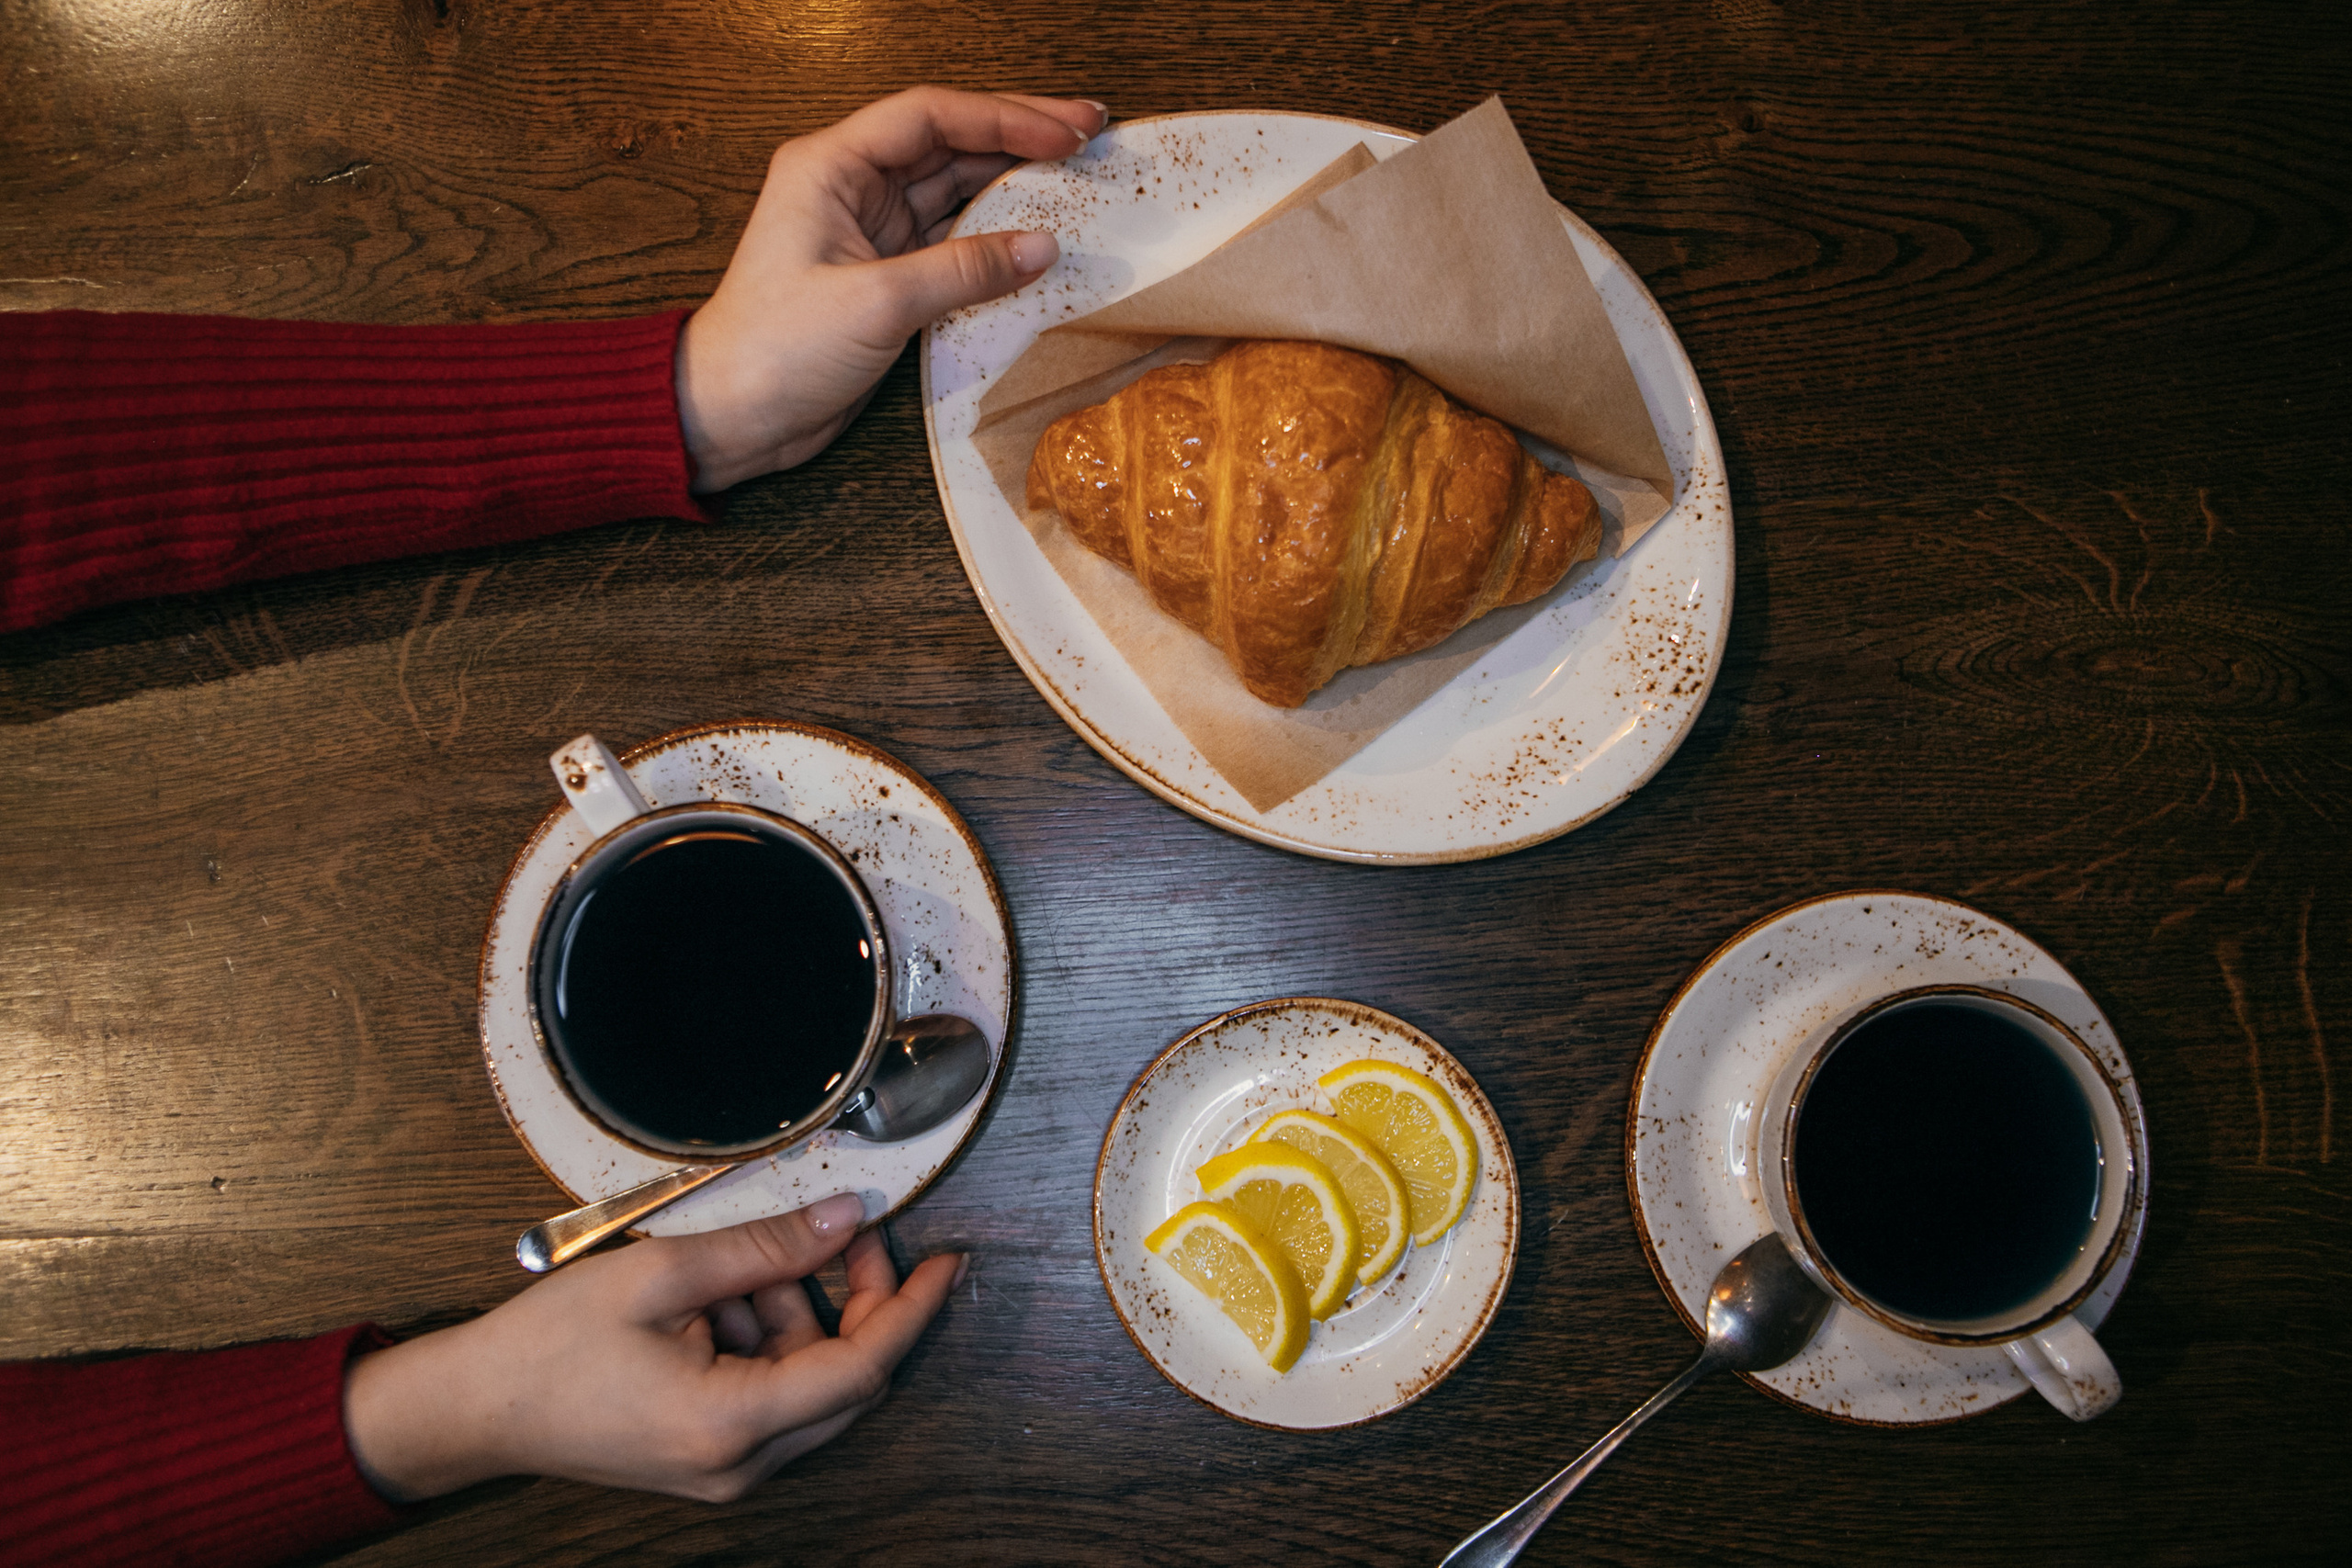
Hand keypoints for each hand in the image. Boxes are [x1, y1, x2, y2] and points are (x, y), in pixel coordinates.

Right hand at [342, 1193, 962, 1502]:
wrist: (475, 1408)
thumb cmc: (549, 1345)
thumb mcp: (662, 1272)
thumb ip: (764, 1246)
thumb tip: (846, 1219)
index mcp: (732, 1425)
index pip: (863, 1368)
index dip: (914, 1309)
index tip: (949, 1262)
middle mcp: (740, 1464)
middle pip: (846, 1379)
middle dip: (860, 1299)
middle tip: (847, 1232)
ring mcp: (726, 1469)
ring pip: (810, 1381)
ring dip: (801, 1311)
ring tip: (747, 1259)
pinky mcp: (709, 1456)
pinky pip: (772, 1392)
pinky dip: (766, 1336)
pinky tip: (722, 1295)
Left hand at [675, 86, 1107, 491]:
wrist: (734, 416)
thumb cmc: (773, 351)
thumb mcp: (877, 303)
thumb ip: (964, 270)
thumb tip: (1040, 247)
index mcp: (831, 167)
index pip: (931, 117)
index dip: (1004, 117)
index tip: (1065, 131)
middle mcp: (851, 188)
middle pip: (949, 143)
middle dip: (1020, 137)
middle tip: (1089, 134)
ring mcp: (870, 232)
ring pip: (956, 191)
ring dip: (1014, 186)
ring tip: (1076, 180)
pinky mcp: (885, 277)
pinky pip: (953, 244)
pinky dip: (996, 242)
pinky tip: (1037, 239)